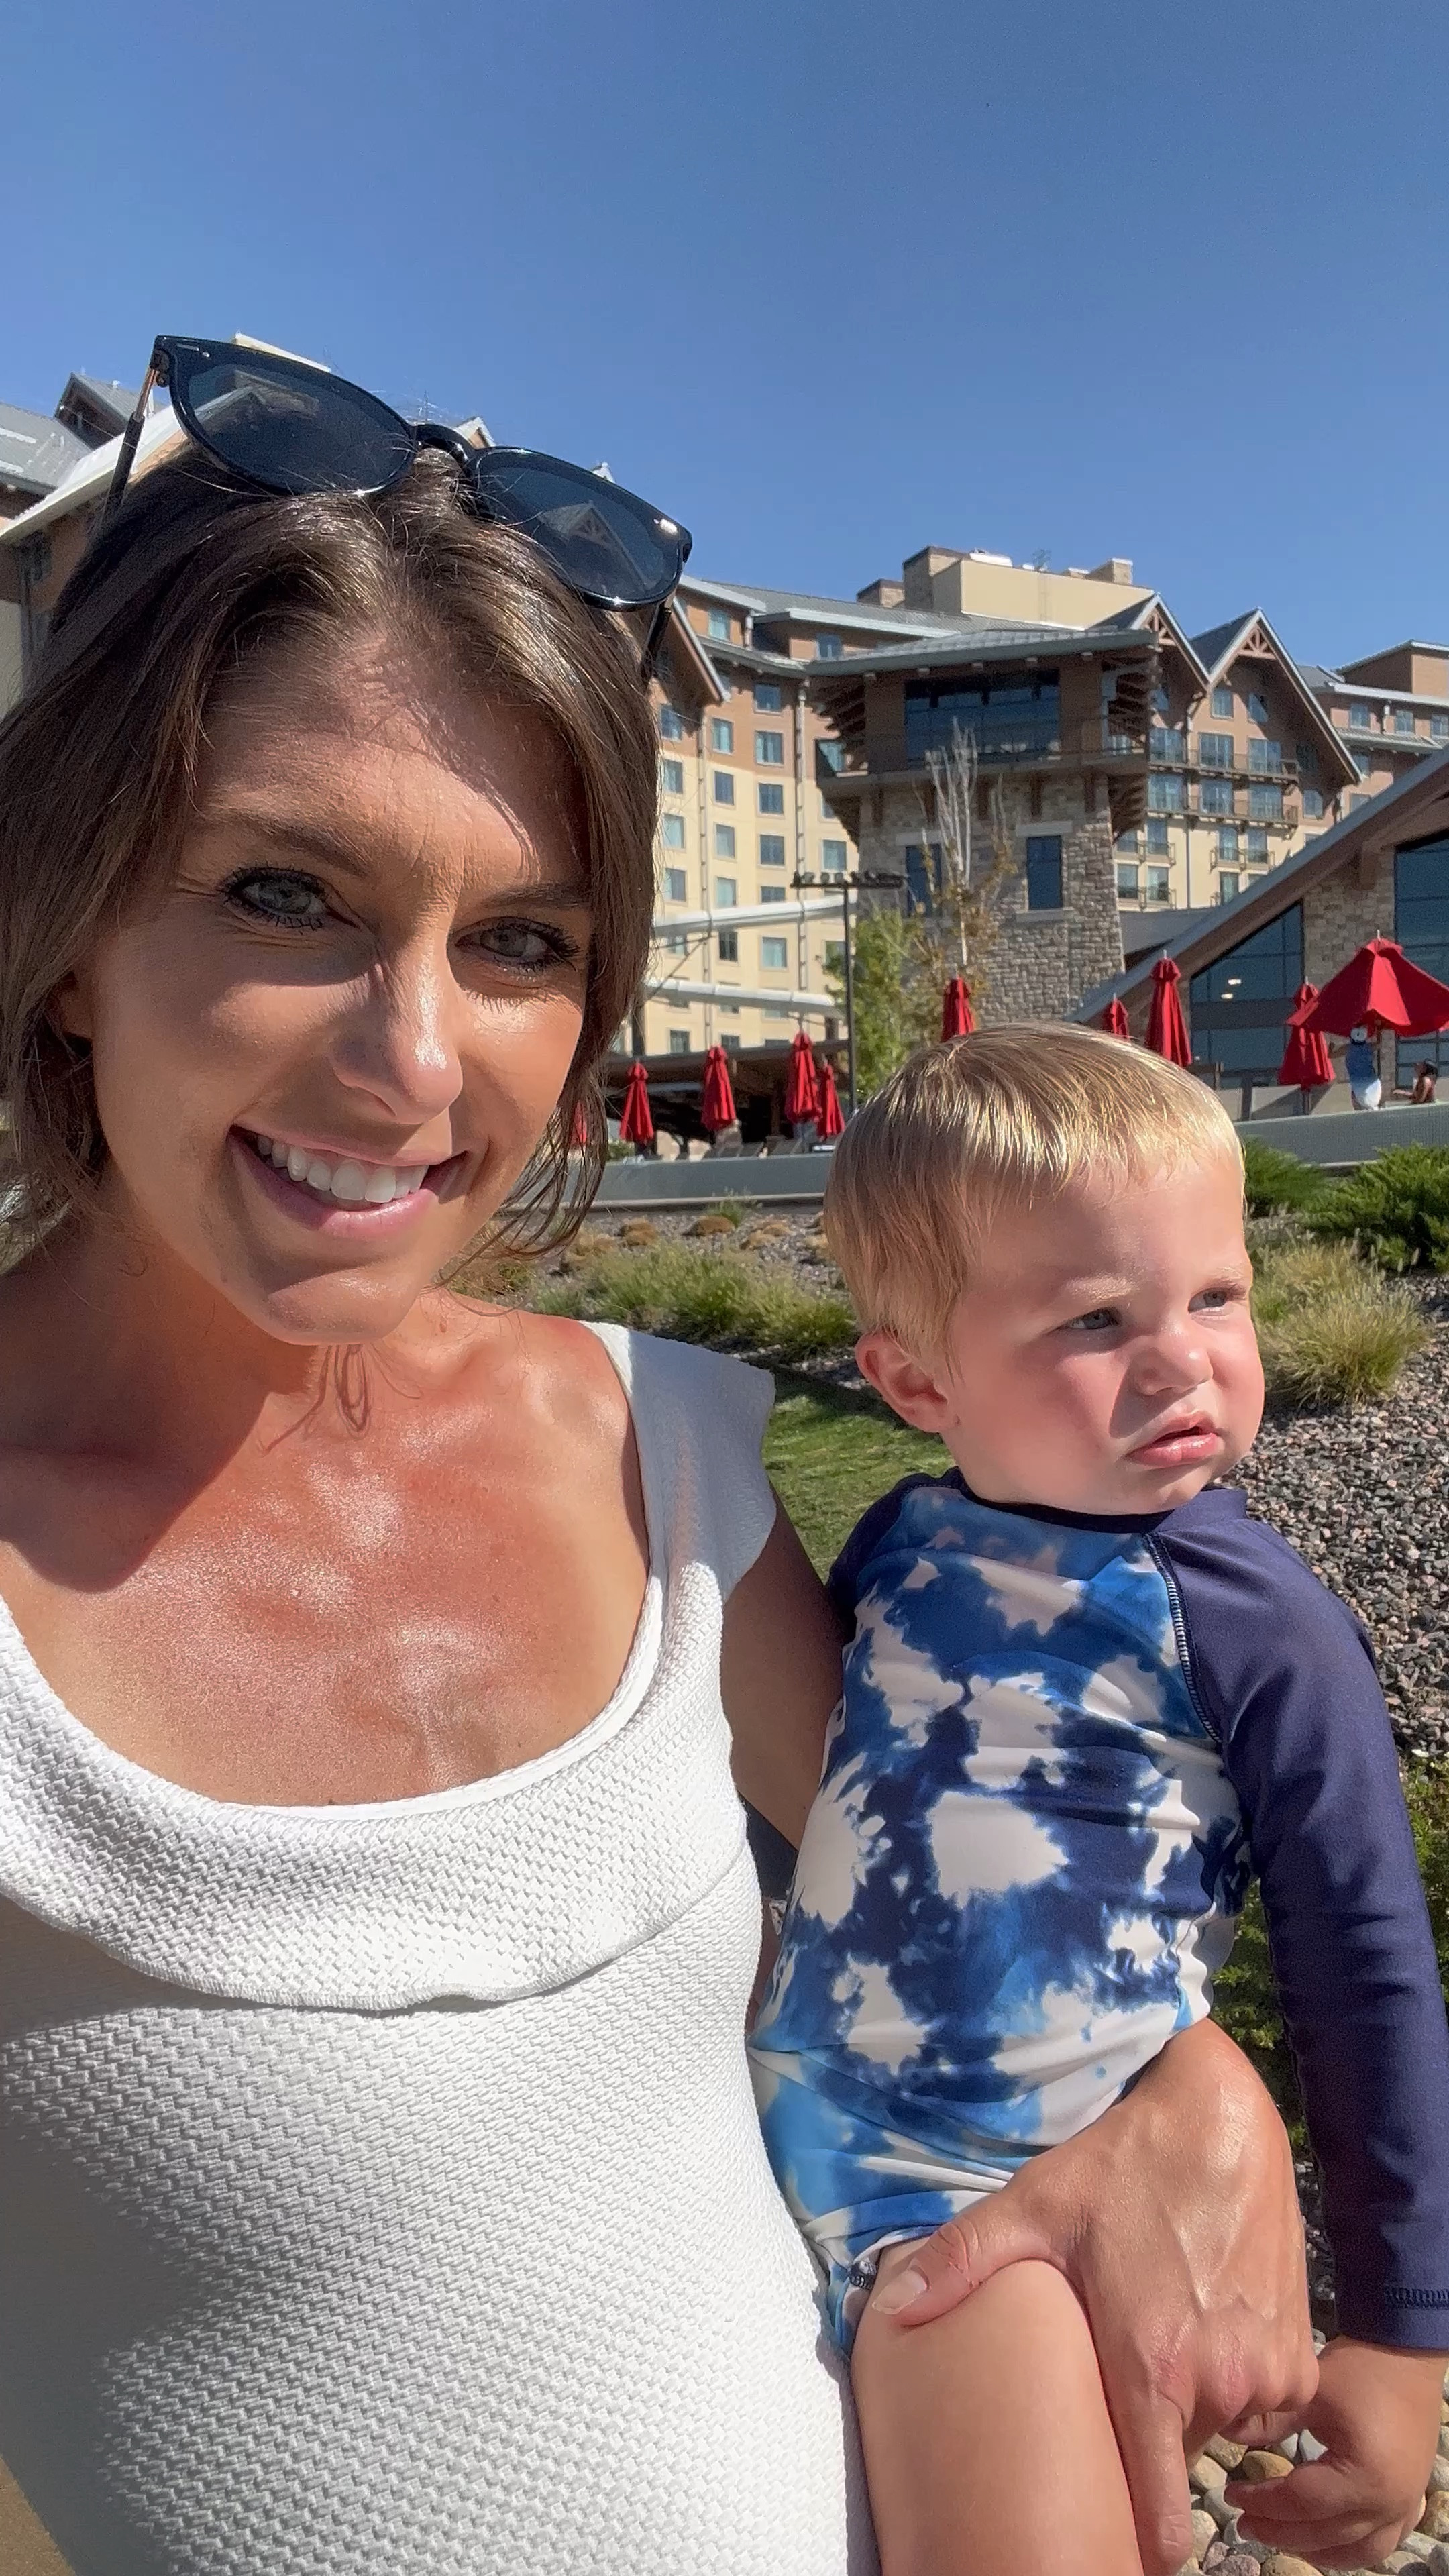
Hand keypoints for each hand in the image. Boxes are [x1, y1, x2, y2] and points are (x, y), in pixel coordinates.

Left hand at [867, 2019, 1316, 2575]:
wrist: (1218, 2117)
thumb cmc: (1123, 2165)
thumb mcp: (1034, 2204)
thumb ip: (963, 2263)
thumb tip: (895, 2310)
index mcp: (1151, 2364)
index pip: (1156, 2505)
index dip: (1136, 2535)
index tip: (1116, 2541)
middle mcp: (1220, 2381)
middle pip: (1177, 2453)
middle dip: (1148, 2428)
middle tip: (1119, 2374)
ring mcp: (1268, 2370)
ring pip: (1222, 2429)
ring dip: (1197, 2404)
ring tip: (1163, 2333)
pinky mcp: (1300, 2353)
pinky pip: (1266, 2404)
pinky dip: (1240, 2384)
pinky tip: (1206, 2324)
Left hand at [1227, 2335, 1446, 2569]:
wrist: (1407, 2357)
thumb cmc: (1359, 2370)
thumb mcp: (1311, 2389)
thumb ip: (1269, 2419)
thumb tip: (1224, 2434)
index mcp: (1365, 2476)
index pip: (1303, 2503)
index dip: (1263, 2502)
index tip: (1231, 2493)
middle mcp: (1389, 2503)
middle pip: (1325, 2535)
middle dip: (1279, 2532)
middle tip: (1242, 2521)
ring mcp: (1404, 2508)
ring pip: (1353, 2552)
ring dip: (1311, 2549)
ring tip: (1274, 2534)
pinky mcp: (1409, 2504)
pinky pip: (1377, 2546)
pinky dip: (1344, 2550)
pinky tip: (1317, 2542)